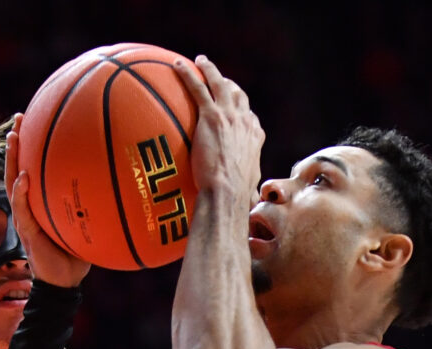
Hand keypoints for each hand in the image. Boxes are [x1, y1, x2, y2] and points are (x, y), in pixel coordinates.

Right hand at [6, 116, 88, 288]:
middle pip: (17, 167)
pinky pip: (22, 210)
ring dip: (12, 160)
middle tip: (19, 117)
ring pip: (13, 183)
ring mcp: (26, 218)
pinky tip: (23, 179)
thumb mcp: (89, 223)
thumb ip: (96, 205)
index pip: (32, 168)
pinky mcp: (27, 233)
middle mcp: (30, 206)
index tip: (35, 119)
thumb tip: (122, 182)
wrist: (65, 282)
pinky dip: (21, 194)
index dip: (31, 145)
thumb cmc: (78, 254)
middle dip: (17, 142)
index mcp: (40, 203)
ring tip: (14, 137)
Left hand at [172, 56, 263, 201]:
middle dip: (228, 83)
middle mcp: (244, 122)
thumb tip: (248, 204)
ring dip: (210, 69)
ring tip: (200, 61)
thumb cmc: (235, 198)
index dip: (242, 110)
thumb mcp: (247, 191)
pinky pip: (198, 87)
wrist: (227, 193)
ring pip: (219, 83)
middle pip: (238, 94)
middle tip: (218, 77)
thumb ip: (246, 190)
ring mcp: (229, 116)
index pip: (250, 117)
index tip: (235, 108)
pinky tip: (177, 65)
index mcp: (254, 138)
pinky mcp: (211, 116)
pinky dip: (188, 74)